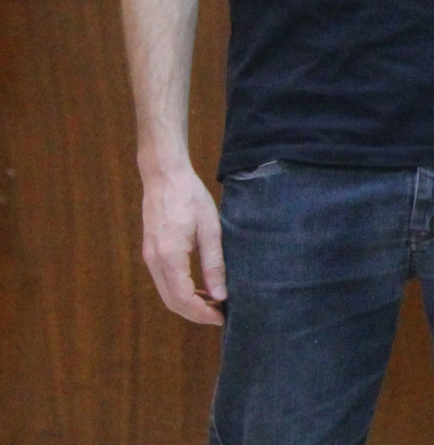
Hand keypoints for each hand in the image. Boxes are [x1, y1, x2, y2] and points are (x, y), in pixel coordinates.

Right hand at [139, 161, 225, 325]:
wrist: (165, 176)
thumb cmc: (190, 197)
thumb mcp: (211, 229)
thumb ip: (214, 264)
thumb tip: (220, 295)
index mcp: (169, 257)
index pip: (183, 299)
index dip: (202, 314)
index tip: (222, 318)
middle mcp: (154, 261)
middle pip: (172, 302)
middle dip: (196, 313)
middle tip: (221, 314)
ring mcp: (149, 257)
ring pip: (166, 293)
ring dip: (188, 303)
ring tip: (214, 303)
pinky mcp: (151, 251)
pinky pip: (164, 281)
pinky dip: (180, 290)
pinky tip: (200, 287)